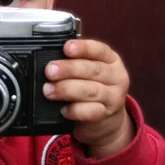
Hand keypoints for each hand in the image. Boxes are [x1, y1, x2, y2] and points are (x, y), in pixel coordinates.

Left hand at [43, 39, 134, 158]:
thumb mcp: (87, 69)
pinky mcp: (106, 114)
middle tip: (49, 71)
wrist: (106, 117)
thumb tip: (49, 59)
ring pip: (91, 91)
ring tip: (48, 90)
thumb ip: (73, 61)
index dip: (82, 48)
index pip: (99, 50)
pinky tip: (63, 109)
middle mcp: (115, 77)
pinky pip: (90, 111)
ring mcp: (113, 97)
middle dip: (68, 69)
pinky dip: (74, 110)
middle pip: (93, 70)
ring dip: (66, 90)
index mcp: (110, 59)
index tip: (66, 48)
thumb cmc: (91, 84)